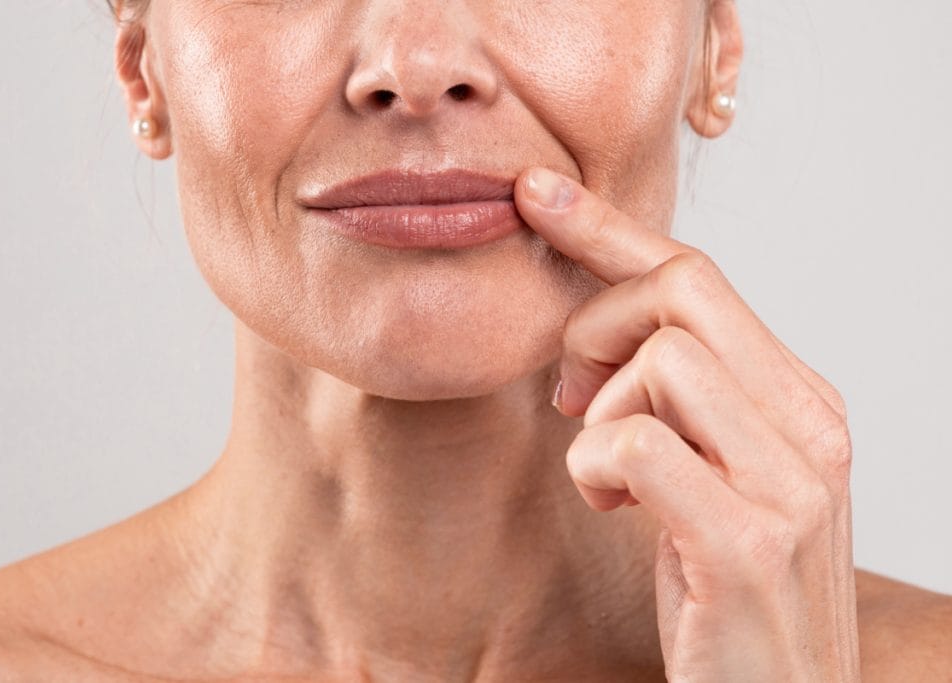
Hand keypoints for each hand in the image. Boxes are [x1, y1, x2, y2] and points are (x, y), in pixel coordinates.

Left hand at [514, 167, 859, 680]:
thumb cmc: (726, 587)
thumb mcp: (708, 471)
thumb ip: (679, 399)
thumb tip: (599, 333)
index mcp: (798, 399)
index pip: (699, 276)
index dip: (608, 228)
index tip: (535, 193)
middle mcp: (811, 425)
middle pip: (682, 288)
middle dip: (596, 322)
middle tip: (573, 393)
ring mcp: (790, 482)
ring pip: (661, 357)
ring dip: (600, 410)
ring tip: (605, 471)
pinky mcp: (746, 540)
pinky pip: (635, 442)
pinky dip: (596, 465)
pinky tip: (610, 505)